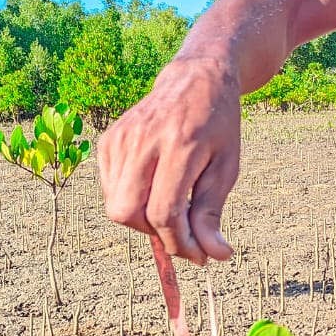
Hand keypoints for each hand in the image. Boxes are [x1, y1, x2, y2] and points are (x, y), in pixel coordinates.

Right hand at [99, 55, 239, 264]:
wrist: (196, 80)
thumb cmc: (218, 126)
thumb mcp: (227, 168)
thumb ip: (212, 213)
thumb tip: (214, 256)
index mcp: (179, 145)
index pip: (164, 212)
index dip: (180, 243)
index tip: (199, 254)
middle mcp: (143, 140)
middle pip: (128, 213)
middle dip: (156, 234)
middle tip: (182, 229)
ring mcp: (120, 139)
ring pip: (116, 207)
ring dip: (144, 219)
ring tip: (170, 204)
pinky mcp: (108, 141)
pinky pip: (111, 191)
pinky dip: (131, 201)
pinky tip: (153, 186)